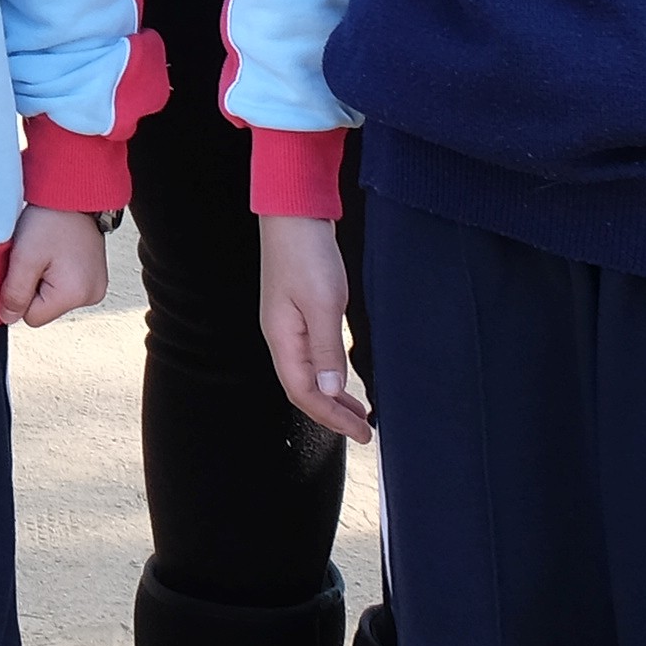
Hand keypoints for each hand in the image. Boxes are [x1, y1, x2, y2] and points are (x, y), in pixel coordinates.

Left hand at [2, 205, 109, 326]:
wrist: (74, 193)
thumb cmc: (50, 219)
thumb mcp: (24, 257)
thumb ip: (14, 292)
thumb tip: (7, 318)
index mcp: (75, 295)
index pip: (31, 317)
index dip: (19, 294)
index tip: (23, 267)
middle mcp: (91, 296)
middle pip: (44, 308)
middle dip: (32, 286)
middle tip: (34, 255)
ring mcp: (95, 287)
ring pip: (53, 297)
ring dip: (43, 278)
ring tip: (46, 251)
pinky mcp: (95, 277)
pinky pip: (64, 286)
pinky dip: (55, 273)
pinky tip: (56, 252)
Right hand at [258, 212, 371, 441]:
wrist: (294, 213)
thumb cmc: (307, 254)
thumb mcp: (324, 303)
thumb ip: (327, 349)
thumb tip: (331, 391)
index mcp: (282, 337)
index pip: (302, 392)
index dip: (331, 417)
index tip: (362, 433)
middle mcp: (281, 335)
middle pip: (302, 387)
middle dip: (332, 413)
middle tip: (364, 430)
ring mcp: (288, 323)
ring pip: (308, 373)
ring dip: (332, 396)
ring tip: (359, 411)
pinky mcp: (298, 311)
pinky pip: (312, 355)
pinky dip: (329, 373)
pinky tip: (342, 376)